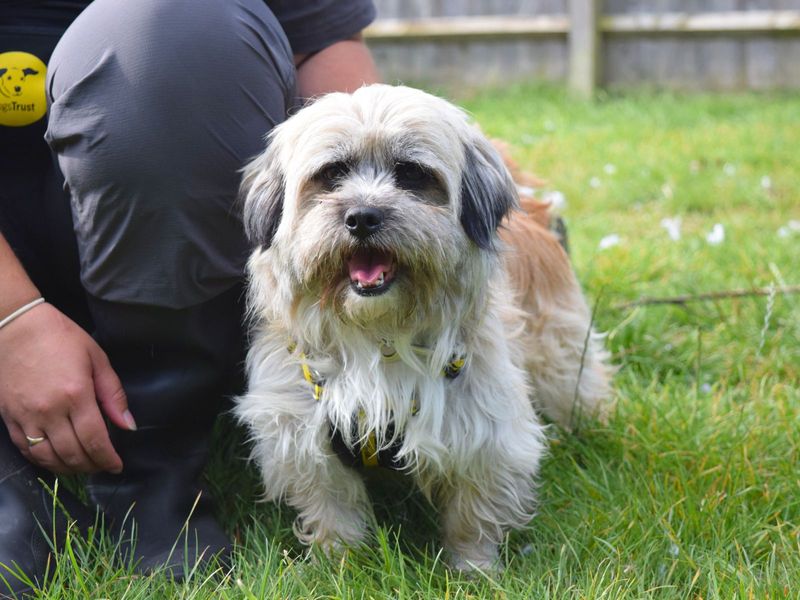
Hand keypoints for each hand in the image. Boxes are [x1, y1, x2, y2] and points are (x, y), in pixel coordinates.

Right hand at [0, 302, 135, 473]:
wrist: (16, 328)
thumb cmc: (61, 338)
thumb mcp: (97, 359)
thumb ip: (113, 395)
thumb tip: (127, 425)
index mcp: (76, 395)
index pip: (95, 440)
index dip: (107, 459)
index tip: (116, 466)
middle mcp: (50, 411)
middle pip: (73, 454)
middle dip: (92, 466)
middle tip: (102, 466)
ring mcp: (26, 416)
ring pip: (48, 458)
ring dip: (68, 469)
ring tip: (83, 466)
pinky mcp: (9, 418)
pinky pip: (26, 450)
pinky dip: (43, 460)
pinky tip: (56, 459)